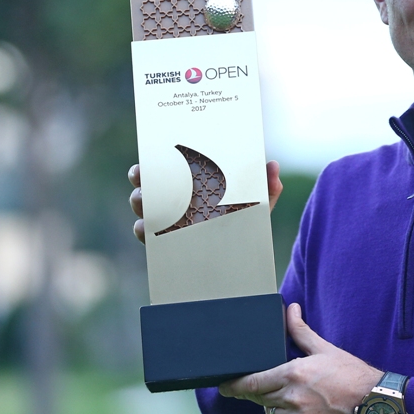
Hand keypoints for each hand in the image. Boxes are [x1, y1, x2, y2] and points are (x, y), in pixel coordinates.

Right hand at [127, 160, 283, 244]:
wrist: (247, 253)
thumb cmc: (248, 219)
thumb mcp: (258, 203)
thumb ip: (267, 187)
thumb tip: (273, 165)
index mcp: (192, 184)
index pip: (164, 168)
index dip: (149, 164)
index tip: (146, 161)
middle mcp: (175, 201)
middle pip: (147, 185)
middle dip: (140, 180)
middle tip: (143, 176)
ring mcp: (169, 222)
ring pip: (143, 209)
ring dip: (139, 202)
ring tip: (146, 202)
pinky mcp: (168, 243)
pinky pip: (147, 236)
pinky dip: (143, 230)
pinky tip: (147, 228)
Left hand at [218, 303, 380, 413]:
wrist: (376, 404)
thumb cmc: (352, 374)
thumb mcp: (325, 349)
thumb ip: (301, 331)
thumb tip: (291, 309)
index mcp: (293, 374)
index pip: (252, 383)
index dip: (235, 386)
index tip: (224, 387)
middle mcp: (292, 399)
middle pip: (260, 398)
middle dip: (259, 392)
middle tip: (269, 386)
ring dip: (278, 406)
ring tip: (299, 396)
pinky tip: (308, 411)